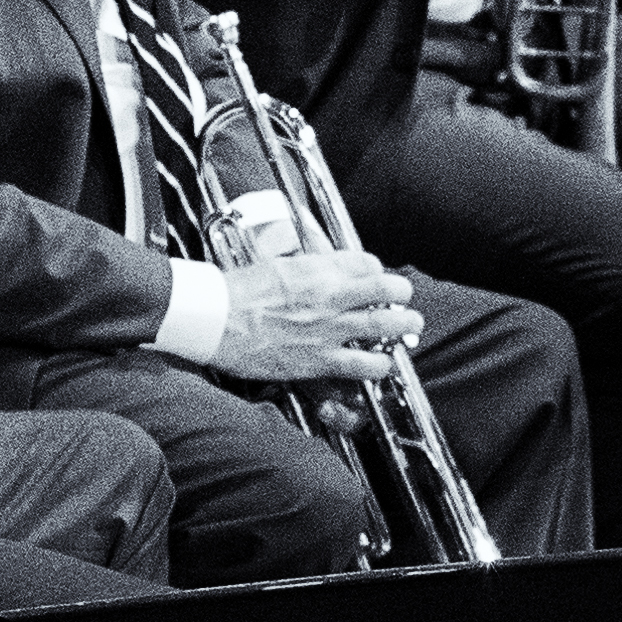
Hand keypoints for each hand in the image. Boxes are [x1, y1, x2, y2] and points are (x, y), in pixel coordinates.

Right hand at [213, 251, 421, 388]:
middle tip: (404, 300)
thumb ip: (304, 264)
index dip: (375, 271)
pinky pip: (365, 364)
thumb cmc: (234, 292)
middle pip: (386, 288)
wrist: (212, 319)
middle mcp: (328, 294)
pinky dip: (380, 365)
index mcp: (315, 268)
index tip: (374, 280)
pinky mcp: (319, 359)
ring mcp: (327, 328)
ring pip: (385, 324)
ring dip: (404, 326)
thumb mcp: (274, 264)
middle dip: (402, 294)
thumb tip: (317, 257)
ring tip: (409, 327)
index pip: (365, 263)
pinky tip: (381, 365)